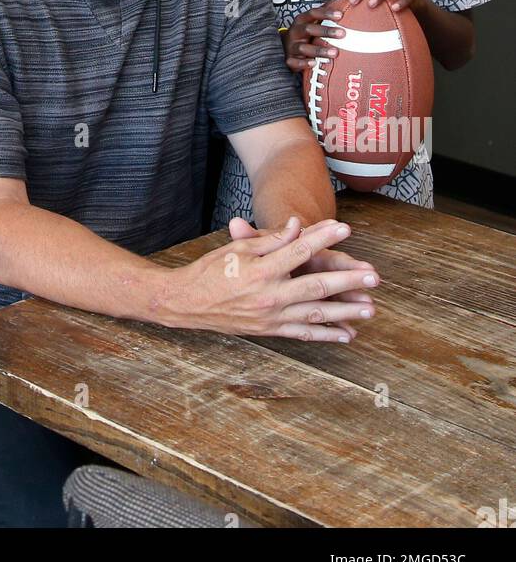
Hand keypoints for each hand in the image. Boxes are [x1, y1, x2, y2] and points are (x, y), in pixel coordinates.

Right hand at [168, 217, 378, 342]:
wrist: (187, 303)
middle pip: (317, 286)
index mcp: (262, 270)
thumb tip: (297, 226)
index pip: (300, 250)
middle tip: (373, 276)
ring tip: (370, 308)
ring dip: (346, 312)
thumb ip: (271, 240)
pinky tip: (347, 334)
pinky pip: (304, 334)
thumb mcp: (238, 248)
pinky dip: (327, 335)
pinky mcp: (271, 330)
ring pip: (317, 314)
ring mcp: (272, 317)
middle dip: (349, 281)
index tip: (346, 229)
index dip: (324, 238)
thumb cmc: (212, 270)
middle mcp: (270, 295)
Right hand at [282, 3, 345, 72]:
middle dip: (326, 31)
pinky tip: (313, 63)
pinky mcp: (290, 60)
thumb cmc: (303, 33)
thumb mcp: (310, 21)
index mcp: (301, 20)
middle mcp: (295, 32)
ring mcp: (292, 46)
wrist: (283, 47)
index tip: (340, 15)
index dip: (326, 13)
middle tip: (343, 33)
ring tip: (335, 52)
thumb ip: (324, 12)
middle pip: (309, 29)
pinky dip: (303, 63)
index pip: (313, 13)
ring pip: (304, 48)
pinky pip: (295, 62)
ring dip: (319, 50)